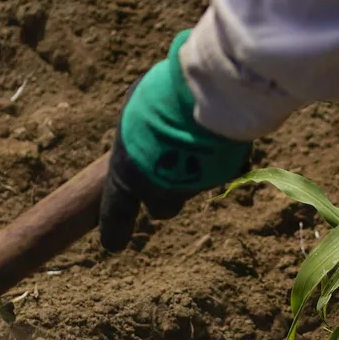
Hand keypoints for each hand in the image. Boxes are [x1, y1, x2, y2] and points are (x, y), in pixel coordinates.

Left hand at [99, 31, 252, 251]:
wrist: (208, 94)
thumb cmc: (160, 97)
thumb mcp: (134, 108)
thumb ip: (136, 132)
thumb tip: (142, 133)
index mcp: (128, 176)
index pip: (117, 215)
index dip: (115, 232)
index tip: (113, 245)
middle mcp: (160, 190)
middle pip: (164, 208)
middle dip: (166, 194)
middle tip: (168, 168)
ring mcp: (194, 186)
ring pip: (192, 187)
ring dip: (192, 169)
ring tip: (194, 134)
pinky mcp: (224, 176)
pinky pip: (217, 170)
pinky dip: (214, 157)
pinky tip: (216, 133)